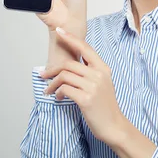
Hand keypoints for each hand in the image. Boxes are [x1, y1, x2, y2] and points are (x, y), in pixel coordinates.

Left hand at [40, 27, 125, 145]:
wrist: (114, 125)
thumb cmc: (105, 105)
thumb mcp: (102, 83)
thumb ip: (90, 71)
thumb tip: (72, 64)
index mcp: (103, 68)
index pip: (85, 48)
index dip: (71, 38)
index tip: (59, 31)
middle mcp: (99, 74)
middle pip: (69, 63)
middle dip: (52, 69)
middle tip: (43, 74)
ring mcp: (93, 86)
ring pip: (64, 76)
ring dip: (52, 83)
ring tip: (49, 90)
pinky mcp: (86, 99)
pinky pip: (64, 89)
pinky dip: (57, 92)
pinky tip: (57, 97)